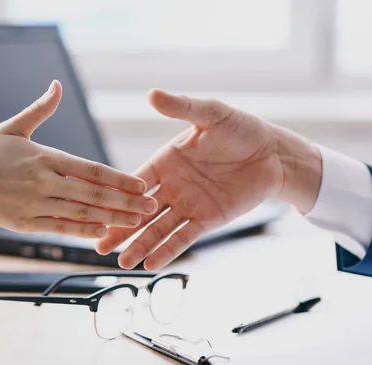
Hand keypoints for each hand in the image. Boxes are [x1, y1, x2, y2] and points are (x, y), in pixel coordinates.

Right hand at [0, 80, 156, 237]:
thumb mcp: (13, 127)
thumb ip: (40, 109)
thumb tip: (56, 85)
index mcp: (45, 156)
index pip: (91, 169)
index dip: (120, 178)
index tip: (143, 184)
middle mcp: (44, 181)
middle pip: (93, 194)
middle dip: (126, 202)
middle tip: (151, 206)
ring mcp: (35, 205)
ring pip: (81, 213)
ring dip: (111, 218)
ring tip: (136, 222)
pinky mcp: (25, 223)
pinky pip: (60, 228)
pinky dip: (83, 231)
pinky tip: (102, 233)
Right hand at [95, 89, 321, 269]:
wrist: (273, 154)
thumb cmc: (241, 129)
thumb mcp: (210, 114)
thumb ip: (181, 108)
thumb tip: (152, 94)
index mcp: (166, 162)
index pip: (135, 182)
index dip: (117, 196)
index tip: (97, 208)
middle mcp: (172, 186)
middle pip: (140, 211)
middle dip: (121, 228)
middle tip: (99, 246)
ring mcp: (188, 205)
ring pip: (158, 229)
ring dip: (140, 245)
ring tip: (122, 262)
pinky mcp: (207, 220)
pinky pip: (184, 238)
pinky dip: (168, 251)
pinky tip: (150, 264)